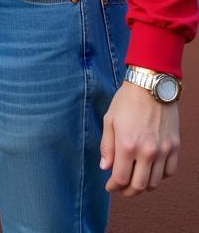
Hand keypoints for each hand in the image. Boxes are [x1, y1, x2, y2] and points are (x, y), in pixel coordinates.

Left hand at [99, 81, 178, 195]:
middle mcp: (147, 152)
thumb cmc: (126, 101)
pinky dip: (159, 177)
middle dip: (128, 192)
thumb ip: (107, 146)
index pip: (120, 178)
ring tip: (135, 182)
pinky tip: (151, 172)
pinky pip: (169, 172)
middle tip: (121, 190)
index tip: (109, 187)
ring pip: (155, 182)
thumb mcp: (109, 120)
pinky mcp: (174, 147)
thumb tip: (104, 167)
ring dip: (144, 187)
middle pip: (139, 185)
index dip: (114, 187)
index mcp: (127, 145)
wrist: (151, 86)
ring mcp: (163, 151)